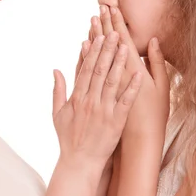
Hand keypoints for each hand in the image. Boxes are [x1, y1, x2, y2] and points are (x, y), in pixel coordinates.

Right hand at [53, 33, 141, 167]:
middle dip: (107, 51)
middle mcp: (90, 101)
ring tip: (126, 47)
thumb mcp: (57, 114)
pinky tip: (139, 73)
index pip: (85, 69)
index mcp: (76, 98)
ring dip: (120, 63)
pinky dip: (132, 87)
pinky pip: (126, 101)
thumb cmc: (68, 138)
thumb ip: (58, 90)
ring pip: (112, 82)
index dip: (92, 52)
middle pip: (100, 71)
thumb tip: (56, 70)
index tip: (97, 37)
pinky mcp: (116, 121)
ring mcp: (103, 111)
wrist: (80, 162)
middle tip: (114, 33)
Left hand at [92, 5, 169, 136]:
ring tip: (90, 23)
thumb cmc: (155, 112)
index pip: (122, 41)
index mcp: (132, 70)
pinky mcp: (101, 94)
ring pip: (97, 57)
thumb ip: (156, 62)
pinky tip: (85, 48)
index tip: (111, 8)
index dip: (116, 24)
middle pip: (107, 46)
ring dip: (94, 39)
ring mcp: (106, 85)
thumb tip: (153, 40)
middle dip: (103, 26)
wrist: (140, 138)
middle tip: (98, 10)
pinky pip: (91, 75)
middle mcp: (116, 75)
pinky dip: (87, 59)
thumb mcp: (162, 86)